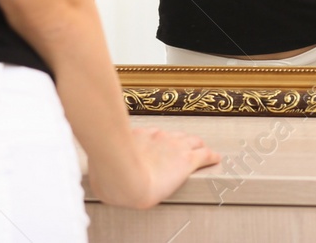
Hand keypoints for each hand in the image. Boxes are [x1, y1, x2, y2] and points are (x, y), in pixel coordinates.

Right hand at [90, 126, 219, 208]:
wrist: (125, 177)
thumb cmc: (111, 176)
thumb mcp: (103, 171)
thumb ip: (105, 173)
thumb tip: (99, 180)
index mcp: (139, 138)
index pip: (152, 137)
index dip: (157, 143)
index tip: (156, 149)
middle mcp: (158, 137)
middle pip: (174, 136)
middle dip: (180, 142)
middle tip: (182, 149)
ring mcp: (175, 147)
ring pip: (192, 142)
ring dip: (196, 146)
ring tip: (201, 150)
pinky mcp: (188, 160)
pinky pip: (205, 155)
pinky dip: (211, 156)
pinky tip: (215, 158)